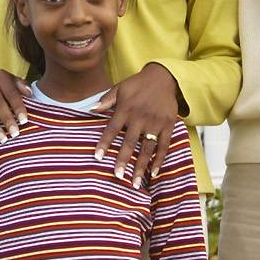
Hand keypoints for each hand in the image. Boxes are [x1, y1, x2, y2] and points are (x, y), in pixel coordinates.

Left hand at [93, 62, 180, 186]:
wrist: (164, 77)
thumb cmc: (138, 84)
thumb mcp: (120, 87)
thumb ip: (107, 100)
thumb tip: (91, 109)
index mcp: (126, 108)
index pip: (112, 128)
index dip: (105, 143)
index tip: (98, 157)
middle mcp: (140, 117)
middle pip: (130, 142)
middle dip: (123, 160)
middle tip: (117, 176)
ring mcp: (155, 122)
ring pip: (147, 148)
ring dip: (141, 166)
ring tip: (135, 182)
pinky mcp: (168, 125)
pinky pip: (164, 145)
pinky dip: (159, 159)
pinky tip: (153, 172)